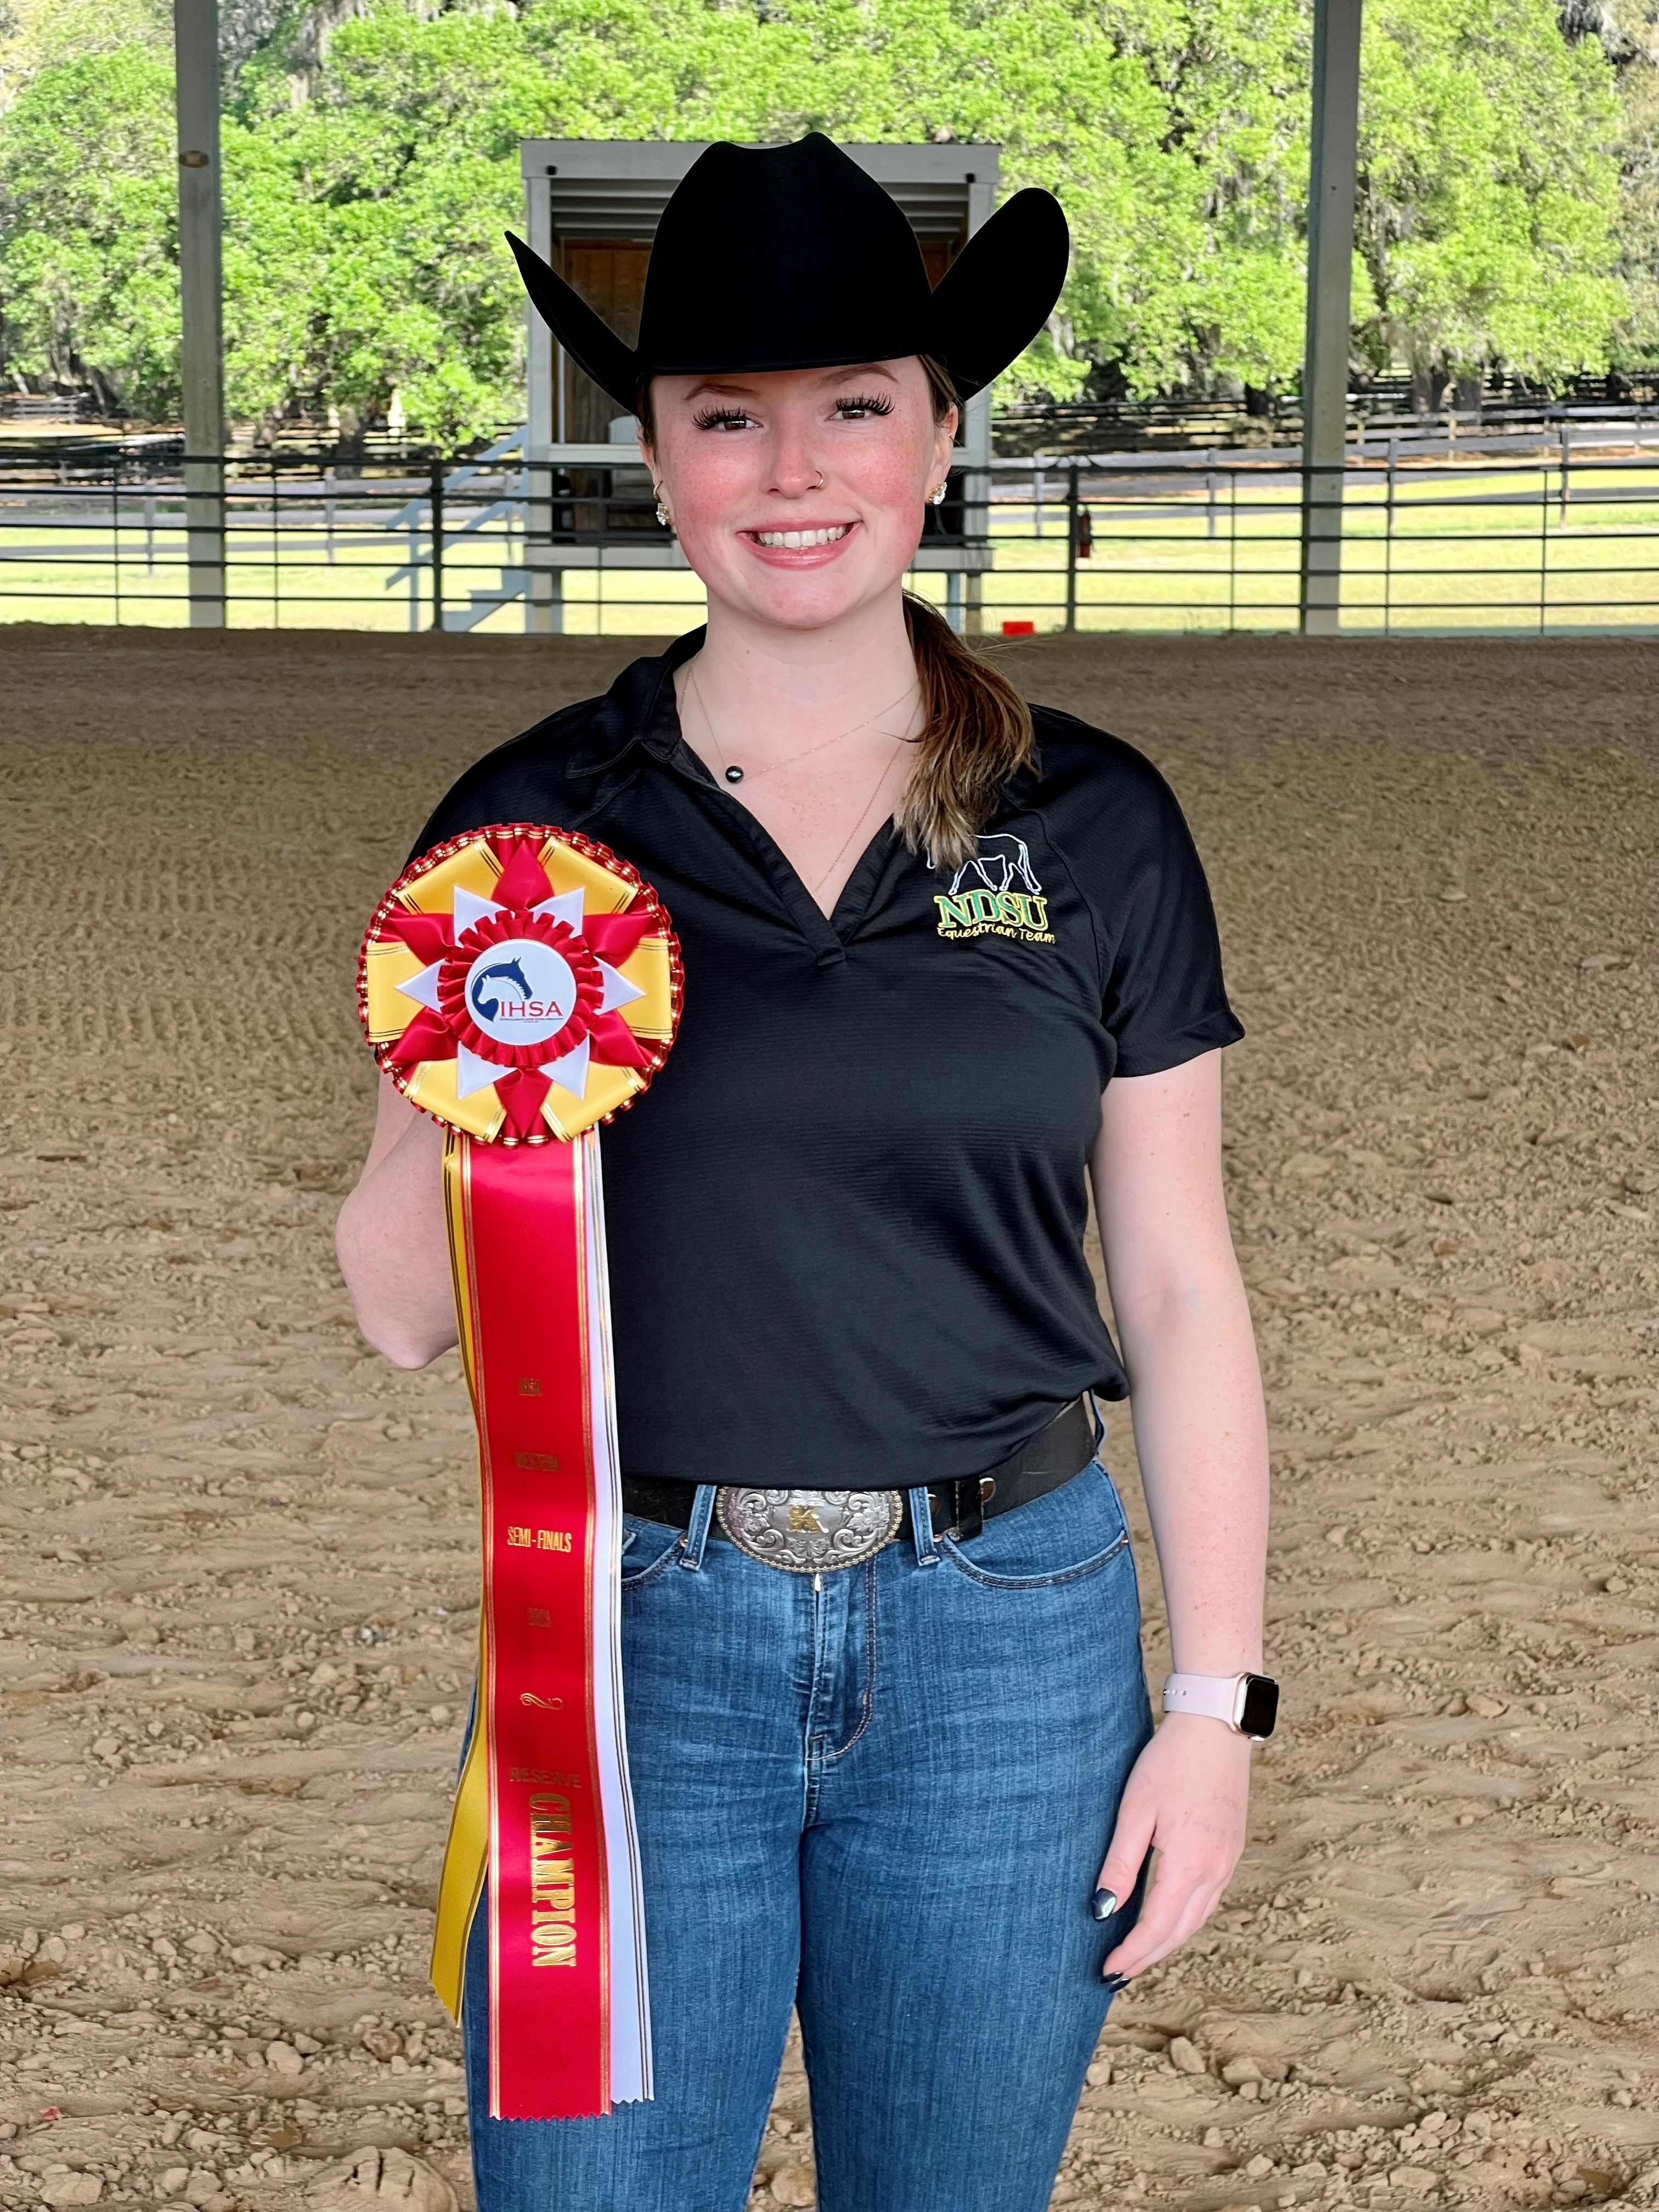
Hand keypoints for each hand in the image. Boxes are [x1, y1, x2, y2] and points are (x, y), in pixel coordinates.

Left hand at [1096, 1713, 1251, 1980]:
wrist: (1215, 1727)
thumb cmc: (1170, 1762)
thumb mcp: (1136, 1810)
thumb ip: (1121, 1863)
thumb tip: (1101, 1910)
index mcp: (1190, 1864)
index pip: (1157, 1927)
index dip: (1132, 1953)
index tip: (1107, 1970)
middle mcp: (1215, 1870)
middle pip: (1180, 1931)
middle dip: (1148, 1956)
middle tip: (1118, 1973)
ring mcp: (1229, 1861)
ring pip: (1198, 1918)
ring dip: (1168, 1941)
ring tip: (1139, 1954)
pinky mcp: (1232, 1849)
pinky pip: (1209, 1899)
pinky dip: (1186, 1918)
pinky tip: (1169, 1918)